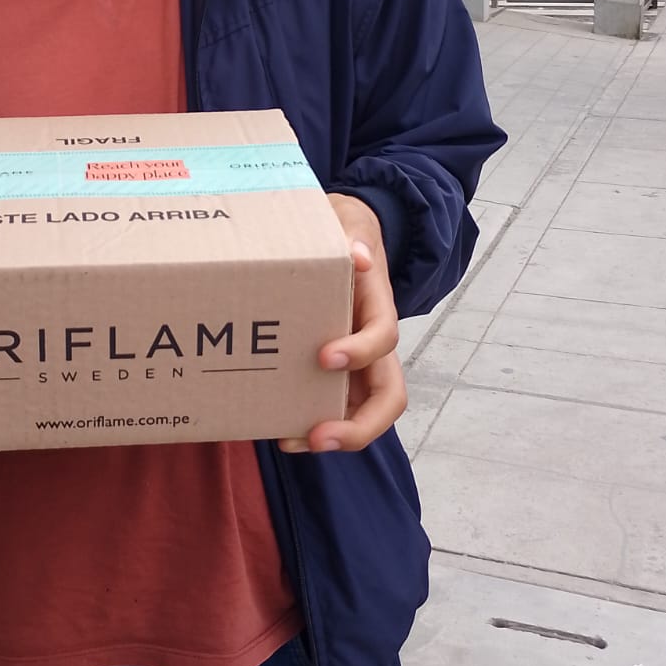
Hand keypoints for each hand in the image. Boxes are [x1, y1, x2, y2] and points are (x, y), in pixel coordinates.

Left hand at [277, 194, 406, 454]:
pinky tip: (276, 429)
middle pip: (388, 397)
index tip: (324, 356)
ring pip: (361, 411)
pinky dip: (308, 423)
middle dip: (359, 426)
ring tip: (290, 442)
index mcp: (376, 306)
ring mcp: (357, 363)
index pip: (384, 337)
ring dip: (334, 434)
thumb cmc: (343, 234)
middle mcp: (372, 343)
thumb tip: (356, 257)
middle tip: (319, 437)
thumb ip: (349, 235)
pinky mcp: (334, 372)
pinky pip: (331, 406)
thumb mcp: (347, 223)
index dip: (361, 351)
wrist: (347, 238)